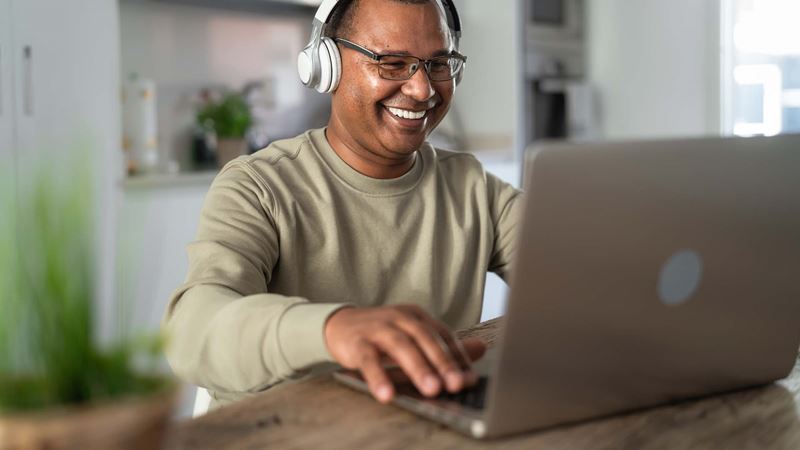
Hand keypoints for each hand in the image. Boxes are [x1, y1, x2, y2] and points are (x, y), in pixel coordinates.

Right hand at [324, 304, 486, 403]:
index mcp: (417, 316)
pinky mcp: (357, 342)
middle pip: (425, 338)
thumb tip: (481, 349)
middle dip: (442, 362)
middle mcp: (399, 317)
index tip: (469, 379)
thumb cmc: (382, 335)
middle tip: (455, 384)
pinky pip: (369, 360)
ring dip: (417, 368)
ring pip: (401, 346)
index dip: (457, 356)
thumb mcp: (414, 337)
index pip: (443, 335)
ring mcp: (377, 327)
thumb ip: (444, 346)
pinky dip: (378, 377)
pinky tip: (387, 394)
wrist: (339, 325)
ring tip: (431, 389)